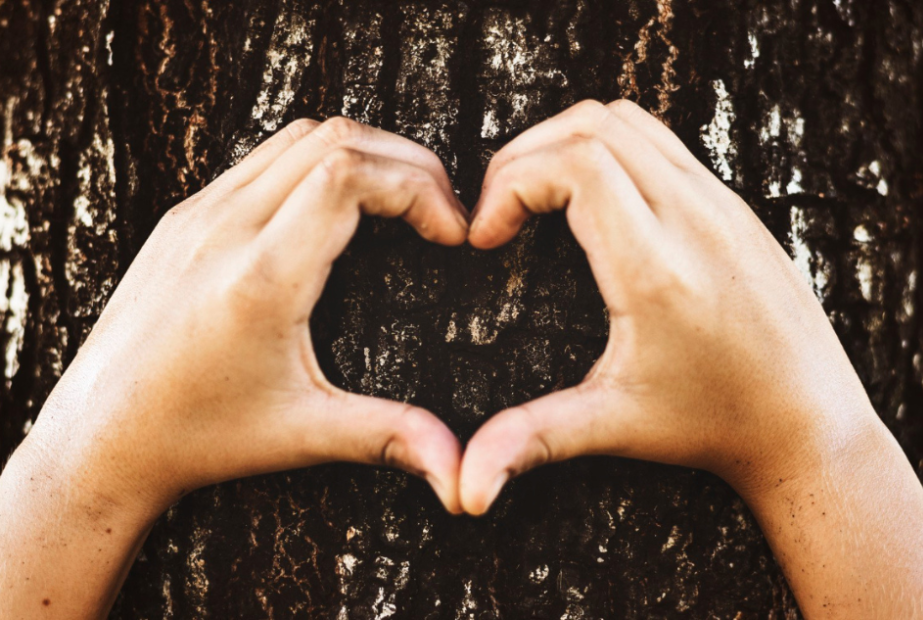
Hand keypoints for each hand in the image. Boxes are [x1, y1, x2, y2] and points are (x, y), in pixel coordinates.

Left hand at [22, 117, 467, 514]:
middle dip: (405, 162)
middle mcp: (225, 229)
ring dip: (362, 154)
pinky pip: (261, 158)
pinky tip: (339, 209)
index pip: (348, 173)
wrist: (97, 436)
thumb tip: (458, 469)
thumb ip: (388, 436)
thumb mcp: (302, 434)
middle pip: (333, 138)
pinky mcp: (184, 217)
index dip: (417, 186)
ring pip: (296, 137)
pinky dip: (318, 162)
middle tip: (441, 210)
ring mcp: (198, 215)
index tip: (451, 231)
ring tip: (401, 202)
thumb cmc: (196, 436)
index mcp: (260, 277)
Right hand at [460, 99, 873, 509]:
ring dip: (565, 143)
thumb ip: (532, 440)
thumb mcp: (614, 424)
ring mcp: (721, 203)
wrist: (809, 424)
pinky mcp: (734, 206)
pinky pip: (661, 142)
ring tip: (536, 199)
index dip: (509, 183)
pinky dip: (607, 148)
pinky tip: (591, 204)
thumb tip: (465, 486)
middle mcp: (694, 218)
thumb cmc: (713, 423)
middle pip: (592, 126)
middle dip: (524, 156)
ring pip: (628, 121)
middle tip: (499, 211)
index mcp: (656, 266)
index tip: (486, 236)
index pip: (574, 163)